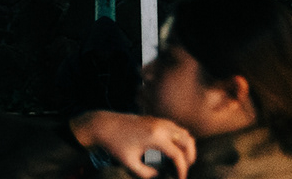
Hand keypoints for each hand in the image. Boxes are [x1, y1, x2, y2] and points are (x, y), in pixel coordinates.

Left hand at [70, 111, 196, 178]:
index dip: (182, 170)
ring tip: (179, 161)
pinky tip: (172, 151)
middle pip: (187, 141)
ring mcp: (158, 120)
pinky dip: (179, 139)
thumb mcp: (130, 164)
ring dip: (186, 147)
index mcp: (155, 137)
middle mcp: (160, 126)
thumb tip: (162, 174)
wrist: (101, 125)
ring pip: (184, 133)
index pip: (178, 155)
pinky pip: (175, 128)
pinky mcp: (154, 119)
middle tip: (182, 170)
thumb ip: (148, 174)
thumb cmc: (114, 145)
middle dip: (189, 158)